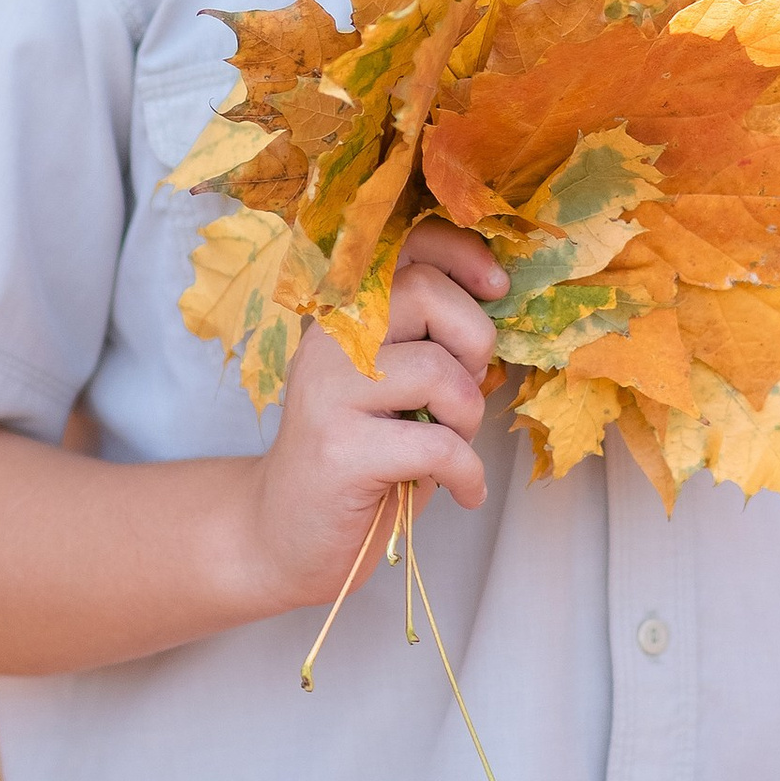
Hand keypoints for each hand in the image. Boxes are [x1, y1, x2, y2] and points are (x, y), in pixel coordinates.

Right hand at [244, 221, 507, 611]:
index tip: (497, 287)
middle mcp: (328, 340)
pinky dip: (468, 474)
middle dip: (474, 342)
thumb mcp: (392, 385)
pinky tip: (464, 491)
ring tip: (453, 446)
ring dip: (467, 416)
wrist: (283, 536)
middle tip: (465, 392)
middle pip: (426, 293)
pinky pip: (437, 445)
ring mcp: (328, 392)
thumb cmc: (358, 456)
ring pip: (438, 371)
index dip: (460, 253)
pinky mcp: (340, 450)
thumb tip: (494, 305)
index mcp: (343, 314)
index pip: (402, 245)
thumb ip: (428, 340)